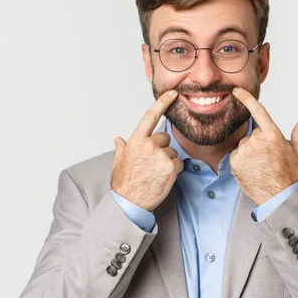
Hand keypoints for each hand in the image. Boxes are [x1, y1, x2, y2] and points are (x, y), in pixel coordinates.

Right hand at [111, 90, 183, 211]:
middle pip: (165, 138)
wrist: (129, 202)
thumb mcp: (118, 162)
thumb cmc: (124, 183)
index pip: (150, 116)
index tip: (172, 94)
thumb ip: (121, 148)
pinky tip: (163, 178)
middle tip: (152, 165)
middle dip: (162, 149)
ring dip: (168, 162)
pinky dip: (174, 171)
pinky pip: (179, 164)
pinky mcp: (171, 167)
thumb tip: (118, 139)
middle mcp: (148, 145)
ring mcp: (160, 156)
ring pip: (173, 153)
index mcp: (136, 141)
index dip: (162, 103)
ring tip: (156, 173)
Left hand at [229, 87, 297, 205]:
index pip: (258, 111)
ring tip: (260, 167)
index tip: (236, 90)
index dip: (246, 98)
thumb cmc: (290, 175)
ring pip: (244, 146)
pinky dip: (242, 162)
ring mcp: (244, 151)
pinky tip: (252, 171)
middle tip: (268, 159)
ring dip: (250, 153)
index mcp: (273, 134)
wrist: (278, 196)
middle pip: (253, 135)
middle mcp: (257, 140)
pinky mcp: (235, 161)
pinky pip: (237, 157)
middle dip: (259, 144)